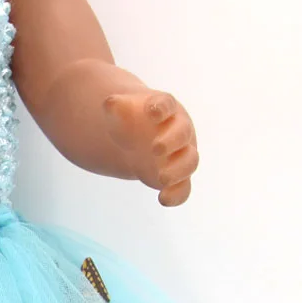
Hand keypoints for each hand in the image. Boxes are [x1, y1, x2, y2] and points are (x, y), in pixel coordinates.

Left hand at [103, 91, 197, 205]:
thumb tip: (111, 103)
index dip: (161, 108)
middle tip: (155, 148)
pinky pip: (184, 187)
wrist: (137, 141)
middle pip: (182, 134)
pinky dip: (177, 194)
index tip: (152, 112)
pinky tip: (163, 199)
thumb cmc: (131, 122)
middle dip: (172, 140)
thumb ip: (115, 108)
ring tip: (161, 178)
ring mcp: (181, 154)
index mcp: (165, 109)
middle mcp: (179, 130)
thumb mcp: (119, 113)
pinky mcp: (177, 176)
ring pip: (189, 161)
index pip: (166, 104)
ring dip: (177, 170)